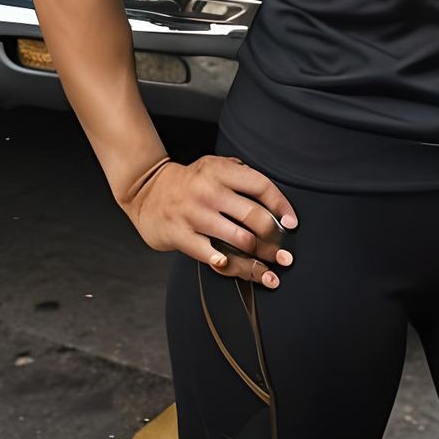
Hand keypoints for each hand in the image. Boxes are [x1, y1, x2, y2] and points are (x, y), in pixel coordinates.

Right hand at [123, 154, 298, 287]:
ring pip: (238, 240)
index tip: (292, 223)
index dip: (281, 206)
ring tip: (270, 272)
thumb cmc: (190, 182)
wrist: (146, 190)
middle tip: (285, 256)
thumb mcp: (214, 166)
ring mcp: (194, 215)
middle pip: (254, 217)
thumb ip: (241, 175)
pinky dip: (226, 264)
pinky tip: (237, 268)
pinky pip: (210, 255)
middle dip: (275, 241)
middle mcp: (209, 192)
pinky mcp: (180, 235)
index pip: (261, 186)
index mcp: (220, 171)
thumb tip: (274, 201)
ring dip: (258, 260)